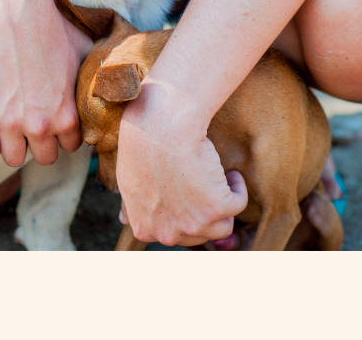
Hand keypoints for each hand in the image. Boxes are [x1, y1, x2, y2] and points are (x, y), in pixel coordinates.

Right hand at [0, 0, 93, 166]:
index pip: (70, 147)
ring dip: (14, 143)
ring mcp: (11, 122)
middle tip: (31, 119)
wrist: (15, 12)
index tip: (52, 119)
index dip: (61, 133)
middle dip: (39, 141)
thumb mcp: (87, 55)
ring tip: (11, 121)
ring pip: (14, 158)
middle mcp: (42, 125)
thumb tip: (115, 83)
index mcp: (69, 115)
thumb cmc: (52, 28)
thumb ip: (98, 79)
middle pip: (44, 157)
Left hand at [115, 82, 247, 246]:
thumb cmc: (142, 146)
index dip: (185, 212)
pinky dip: (237, 187)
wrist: (161, 127)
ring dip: (224, 204)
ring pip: (222, 226)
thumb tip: (124, 220)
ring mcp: (193, 225)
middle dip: (204, 211)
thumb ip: (130, 206)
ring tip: (217, 179)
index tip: (189, 194)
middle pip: (199, 233)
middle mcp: (168, 234)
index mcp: (145, 229)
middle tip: (204, 185)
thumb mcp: (127, 181)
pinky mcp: (217, 209)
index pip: (174, 234)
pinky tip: (228, 172)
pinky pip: (238, 204)